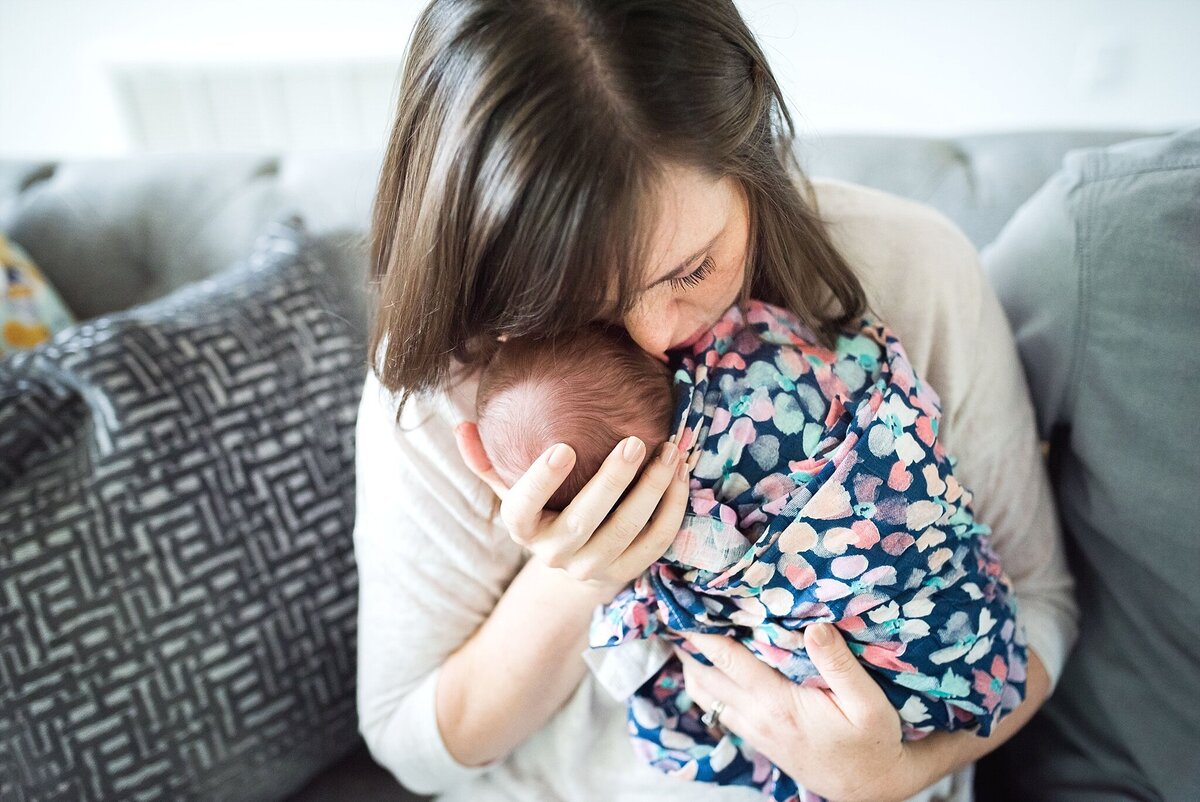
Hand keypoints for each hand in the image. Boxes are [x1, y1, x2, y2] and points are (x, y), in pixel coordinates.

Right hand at [453, 423, 690, 590]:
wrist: (572, 566)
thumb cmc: (543, 511)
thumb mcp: (511, 489)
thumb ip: (487, 460)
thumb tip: (461, 424)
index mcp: (523, 528)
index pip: (522, 507)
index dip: (540, 480)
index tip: (562, 447)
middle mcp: (555, 554)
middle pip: (585, 520)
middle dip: (613, 481)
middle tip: (635, 441)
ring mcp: (593, 566)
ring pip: (626, 530)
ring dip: (652, 490)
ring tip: (670, 451)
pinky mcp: (627, 571)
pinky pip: (655, 541)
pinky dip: (672, 508)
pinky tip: (680, 475)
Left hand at [673, 625, 921, 801]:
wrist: (871, 789)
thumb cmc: (872, 742)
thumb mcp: (868, 703)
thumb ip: (840, 664)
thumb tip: (815, 626)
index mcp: (778, 703)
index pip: (728, 660)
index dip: (702, 633)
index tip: (684, 607)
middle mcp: (757, 717)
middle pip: (704, 678)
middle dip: (686, 647)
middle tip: (673, 615)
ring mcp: (755, 731)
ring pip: (705, 697)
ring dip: (692, 668)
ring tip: (683, 639)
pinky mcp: (759, 740)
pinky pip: (719, 711)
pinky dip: (706, 687)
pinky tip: (709, 671)